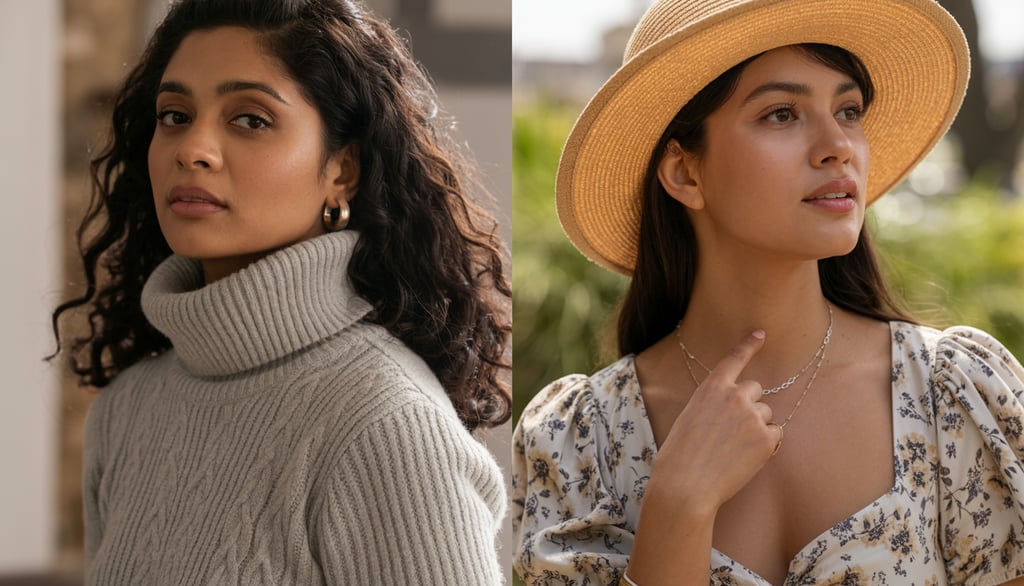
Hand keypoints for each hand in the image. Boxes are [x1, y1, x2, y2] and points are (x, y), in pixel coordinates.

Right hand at [651, 329, 779, 513]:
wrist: (686, 484)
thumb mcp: (690, 417)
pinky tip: (745, 458)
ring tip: (733, 450)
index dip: (749, 345)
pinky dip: (765, 445)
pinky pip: (775, 435)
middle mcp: (735, 396)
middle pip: (756, 389)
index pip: (734, 360)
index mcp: (711, 388)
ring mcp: (753, 416)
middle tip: (733, 430)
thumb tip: (736, 410)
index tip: (761, 334)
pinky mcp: (766, 438)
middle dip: (749, 405)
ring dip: (756, 428)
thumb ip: (714, 405)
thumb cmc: (681, 455)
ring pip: (765, 414)